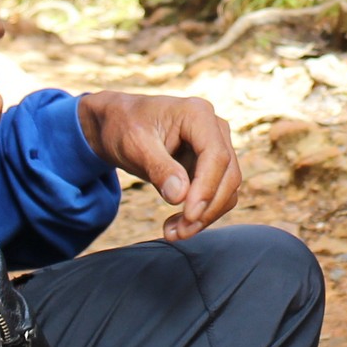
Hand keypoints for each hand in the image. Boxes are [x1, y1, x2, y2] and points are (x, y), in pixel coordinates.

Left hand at [75, 91, 240, 241]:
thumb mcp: (134, 145)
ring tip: (173, 232)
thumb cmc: (124, 126)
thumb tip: (180, 197)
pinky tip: (176, 225)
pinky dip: (201, 213)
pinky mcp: (209, 166)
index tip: (188, 215)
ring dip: (205, 216)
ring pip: (226, 189)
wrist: (118, 124)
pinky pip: (215, 194)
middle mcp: (215, 129)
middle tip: (179, 232)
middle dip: (207, 208)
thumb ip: (158, 168)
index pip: (216, 156)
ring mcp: (215, 147)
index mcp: (197, 114)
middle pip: (228, 175)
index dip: (206, 188)